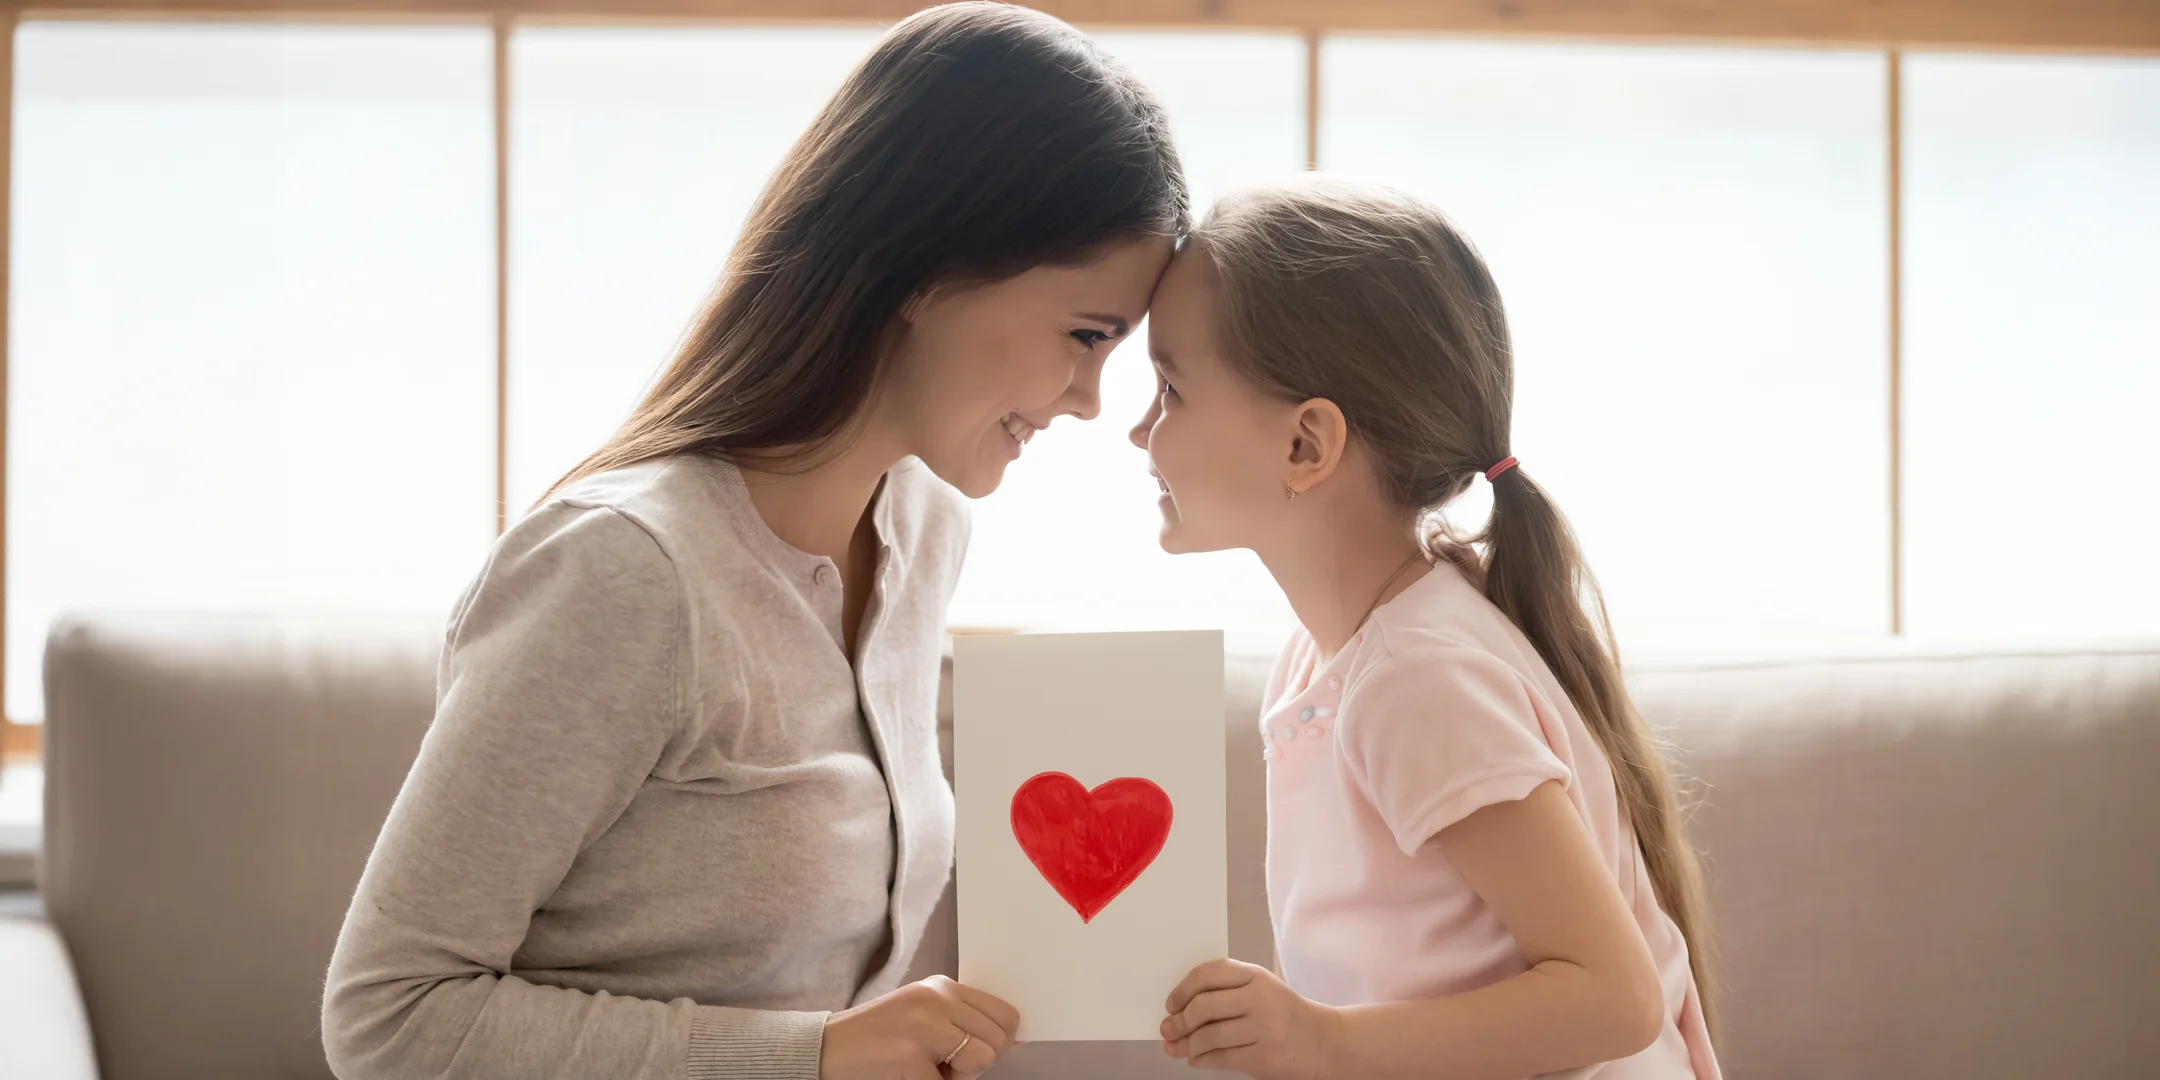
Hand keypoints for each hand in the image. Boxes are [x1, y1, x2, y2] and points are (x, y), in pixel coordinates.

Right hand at [820, 975, 1020, 1079]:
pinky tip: (908, 1076)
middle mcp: (936, 999)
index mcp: (942, 988)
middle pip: (998, 1040)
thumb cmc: (876, 1038)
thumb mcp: (923, 1016)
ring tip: (927, 1069)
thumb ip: (963, 1022)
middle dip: (977, 1062)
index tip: (974, 1053)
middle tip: (942, 1065)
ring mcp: (923, 1026)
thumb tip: (1013, 1043)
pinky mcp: (909, 1056)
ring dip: (959, 1078)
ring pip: (981, 1060)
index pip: (1004, 1014)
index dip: (998, 1042)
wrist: (824, 1049)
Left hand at [1161, 959, 1340, 1079]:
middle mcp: (1260, 999)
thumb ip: (1225, 992)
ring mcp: (1263, 1028)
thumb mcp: (1261, 990)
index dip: (1183, 988)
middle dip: (1179, 1021)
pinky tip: (1196, 1058)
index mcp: (1256, 976)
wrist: (1323, 1043)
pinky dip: (1201, 1059)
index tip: (1171, 1003)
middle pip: (1203, 1006)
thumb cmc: (1283, 1015)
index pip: (1209, 973)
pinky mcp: (1264, 1056)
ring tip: (1180, 1048)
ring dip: (1188, 1044)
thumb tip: (1177, 1011)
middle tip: (1168, 1029)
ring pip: (1209, 1036)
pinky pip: (1220, 1058)